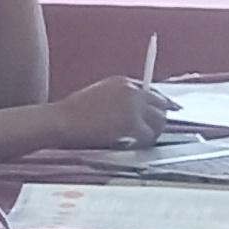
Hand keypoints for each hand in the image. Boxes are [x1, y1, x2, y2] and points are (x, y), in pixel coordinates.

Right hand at [51, 77, 171, 148]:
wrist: (61, 120)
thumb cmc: (70, 113)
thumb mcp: (97, 96)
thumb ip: (118, 100)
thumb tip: (132, 114)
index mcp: (122, 82)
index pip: (151, 91)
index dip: (160, 103)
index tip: (167, 110)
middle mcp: (131, 91)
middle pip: (160, 104)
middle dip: (160, 118)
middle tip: (156, 131)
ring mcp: (133, 107)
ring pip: (159, 120)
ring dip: (154, 131)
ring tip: (144, 141)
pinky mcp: (131, 124)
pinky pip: (149, 136)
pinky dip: (145, 143)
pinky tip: (135, 147)